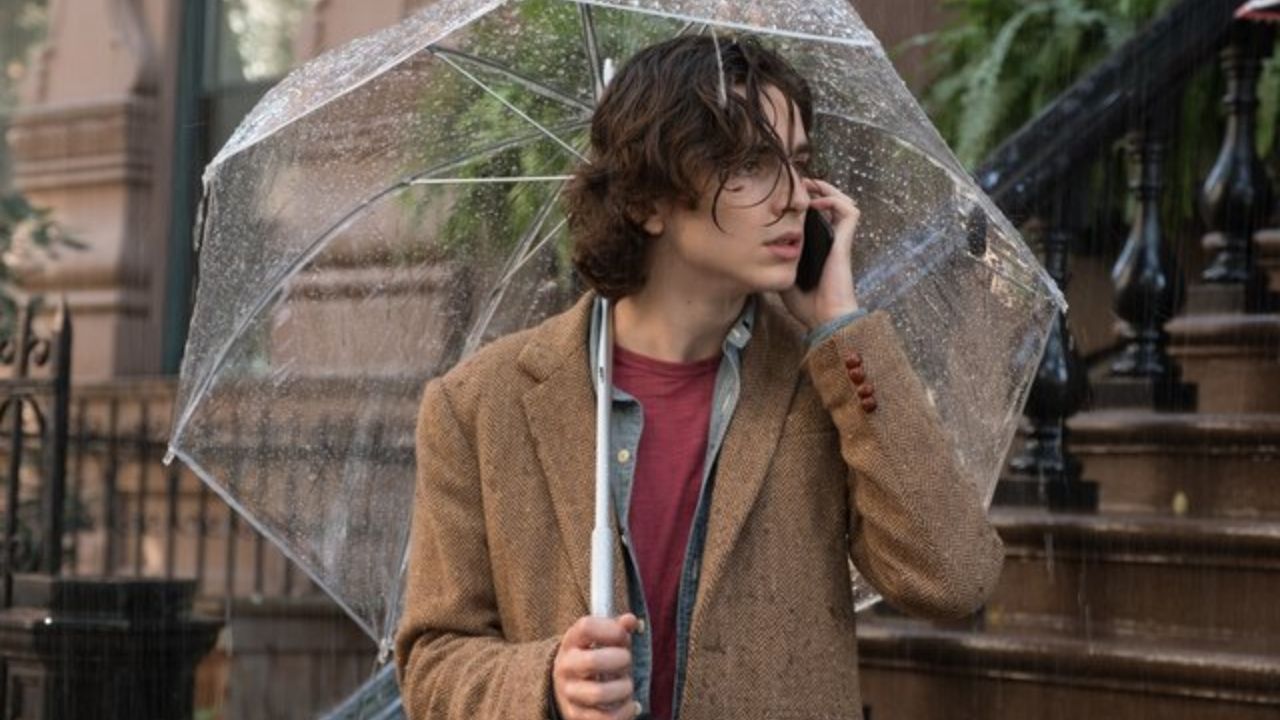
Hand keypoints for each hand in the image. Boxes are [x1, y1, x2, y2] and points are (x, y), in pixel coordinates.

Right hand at [552, 613, 640, 719]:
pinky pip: (606, 718)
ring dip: (623, 688)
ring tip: (627, 685)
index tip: (623, 635)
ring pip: (599, 694)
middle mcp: (566, 666)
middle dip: (620, 660)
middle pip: (593, 661)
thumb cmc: (593, 658)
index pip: (587, 627)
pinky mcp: (576, 716)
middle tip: (627, 661)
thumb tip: (631, 621)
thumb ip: (617, 628)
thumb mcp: (600, 639)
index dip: (611, 629)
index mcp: (572, 641)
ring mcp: (569, 693)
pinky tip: (630, 704)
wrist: (567, 687)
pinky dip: (625, 711)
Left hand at [782, 178, 860, 329]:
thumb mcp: (783, 278)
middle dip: (817, 189)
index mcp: (819, 247)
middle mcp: (831, 240)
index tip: (788, 196)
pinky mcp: (845, 242)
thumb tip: (757, 253)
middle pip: (832, 204)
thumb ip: (776, 262)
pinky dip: (834, 201)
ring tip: (810, 187)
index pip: (818, 217)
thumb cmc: (806, 304)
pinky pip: (850, 212)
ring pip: (845, 202)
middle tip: (799, 184)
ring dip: (828, 190)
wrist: (825, 317)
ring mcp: (839, 240)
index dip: (806, 203)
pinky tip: (816, 204)